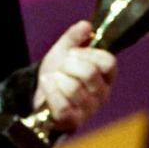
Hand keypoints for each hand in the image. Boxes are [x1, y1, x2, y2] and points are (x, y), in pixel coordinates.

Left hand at [33, 19, 116, 134]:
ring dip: (58, 78)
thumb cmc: (58, 71)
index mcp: (106, 75)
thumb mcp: (65, 49)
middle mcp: (102, 94)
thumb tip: (85, 25)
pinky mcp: (73, 121)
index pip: (108, 62)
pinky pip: (62, 105)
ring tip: (54, 77)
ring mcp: (89, 110)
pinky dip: (51, 90)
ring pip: (74, 88)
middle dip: (69, 64)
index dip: (89, 53)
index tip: (74, 52)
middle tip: (62, 65)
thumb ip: (74, 36)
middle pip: (89, 73)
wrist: (40, 92)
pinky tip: (48, 84)